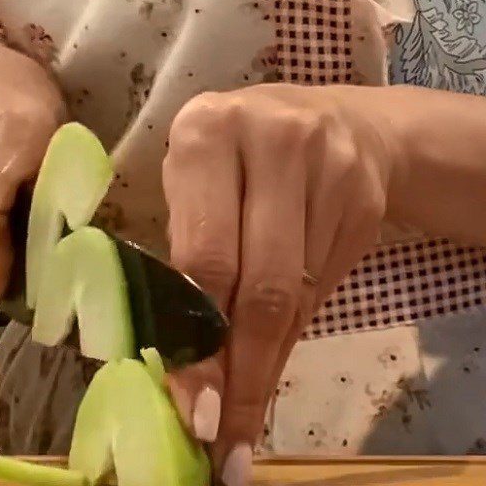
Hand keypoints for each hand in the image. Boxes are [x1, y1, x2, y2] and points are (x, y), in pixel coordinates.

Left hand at [163, 84, 395, 485]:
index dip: (200, 337)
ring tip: (244, 406)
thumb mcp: (192, 179)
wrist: (331, 120)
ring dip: (269, 357)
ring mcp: (329, 166)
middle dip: (243, 369)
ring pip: (297, 291)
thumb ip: (185, 250)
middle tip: (226, 430)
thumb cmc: (233, 153)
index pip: (204, 253)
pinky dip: (296, 328)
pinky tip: (274, 353)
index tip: (195, 403)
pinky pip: (326, 283)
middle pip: (261, 281)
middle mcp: (271, 139)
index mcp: (206, 131)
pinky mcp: (365, 196)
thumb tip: (185, 359)